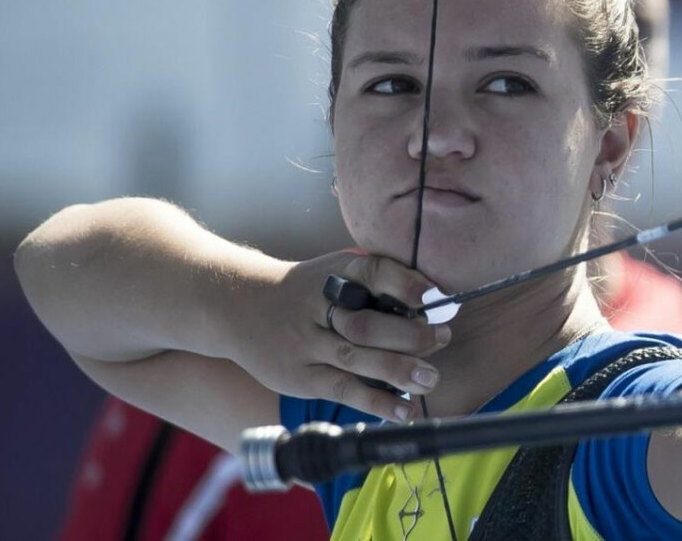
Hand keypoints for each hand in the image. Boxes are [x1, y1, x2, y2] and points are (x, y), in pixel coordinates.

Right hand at [229, 251, 450, 420]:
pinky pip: (344, 390)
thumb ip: (375, 282)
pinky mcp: (301, 377)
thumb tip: (434, 300)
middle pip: (366, 322)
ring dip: (397, 370)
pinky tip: (405, 410)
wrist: (238, 305)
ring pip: (356, 358)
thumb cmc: (306, 291)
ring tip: (430, 378)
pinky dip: (376, 402)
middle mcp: (318, 306)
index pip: (372, 272)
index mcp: (335, 273)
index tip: (433, 296)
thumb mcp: (334, 271)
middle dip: (409, 333)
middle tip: (443, 338)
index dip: (403, 284)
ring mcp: (306, 344)